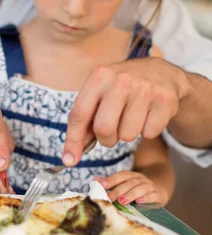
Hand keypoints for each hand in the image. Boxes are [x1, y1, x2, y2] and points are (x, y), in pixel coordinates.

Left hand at [63, 58, 186, 165]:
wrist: (161, 73)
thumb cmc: (122, 89)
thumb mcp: (100, 94)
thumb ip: (85, 121)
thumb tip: (71, 155)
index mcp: (99, 76)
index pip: (80, 113)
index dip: (73, 140)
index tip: (69, 160)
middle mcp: (121, 80)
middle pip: (104, 128)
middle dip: (106, 140)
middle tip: (112, 134)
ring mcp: (144, 88)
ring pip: (128, 135)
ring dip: (127, 135)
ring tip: (131, 119)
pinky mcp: (164, 99)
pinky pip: (149, 133)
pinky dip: (147, 131)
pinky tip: (148, 115)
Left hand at [94, 172, 167, 205]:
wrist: (159, 189)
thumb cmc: (136, 189)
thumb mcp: (124, 184)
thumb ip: (111, 183)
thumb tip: (95, 181)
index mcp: (130, 176)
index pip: (120, 176)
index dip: (111, 180)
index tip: (101, 186)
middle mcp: (140, 179)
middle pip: (129, 183)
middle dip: (118, 191)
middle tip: (109, 198)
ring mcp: (150, 186)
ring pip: (140, 188)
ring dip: (130, 194)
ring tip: (122, 201)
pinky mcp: (158, 195)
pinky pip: (152, 195)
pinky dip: (146, 198)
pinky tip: (139, 202)